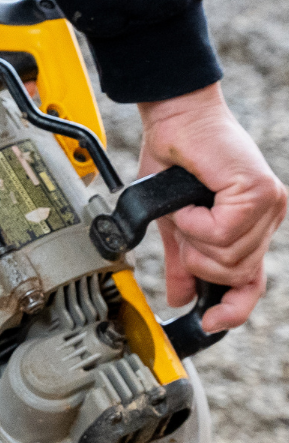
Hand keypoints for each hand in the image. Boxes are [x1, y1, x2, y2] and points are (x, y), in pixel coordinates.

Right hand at [138, 83, 285, 331]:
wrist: (175, 120)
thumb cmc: (174, 160)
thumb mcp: (175, 226)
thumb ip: (181, 263)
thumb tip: (180, 297)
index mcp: (252, 226)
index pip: (252, 282)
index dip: (234, 308)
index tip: (210, 322)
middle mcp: (268, 216)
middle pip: (234, 274)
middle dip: (197, 261)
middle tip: (181, 232)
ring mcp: (267, 204)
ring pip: (227, 257)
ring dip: (193, 238)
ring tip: (184, 210)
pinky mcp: (257, 192)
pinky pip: (221, 233)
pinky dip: (194, 222)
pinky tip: (188, 204)